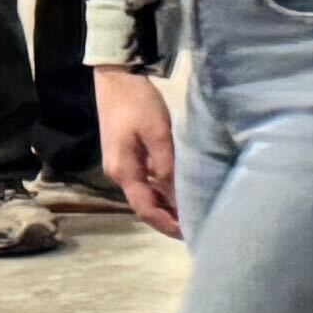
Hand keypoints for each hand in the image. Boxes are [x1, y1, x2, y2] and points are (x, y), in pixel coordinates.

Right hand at [92, 66, 182, 237]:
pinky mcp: (126, 155)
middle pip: (144, 205)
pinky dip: (161, 190)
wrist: (117, 78)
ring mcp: (120, 164)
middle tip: (195, 227)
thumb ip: (167, 167)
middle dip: (167, 218)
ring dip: (165, 205)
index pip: (146, 209)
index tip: (188, 234)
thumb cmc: (139, 104)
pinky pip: (144, 181)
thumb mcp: (158, 134)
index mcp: (123, 171)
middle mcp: (118, 173)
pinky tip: (178, 191)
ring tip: (191, 213)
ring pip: (145, 193)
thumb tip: (178, 198)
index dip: (166, 224)